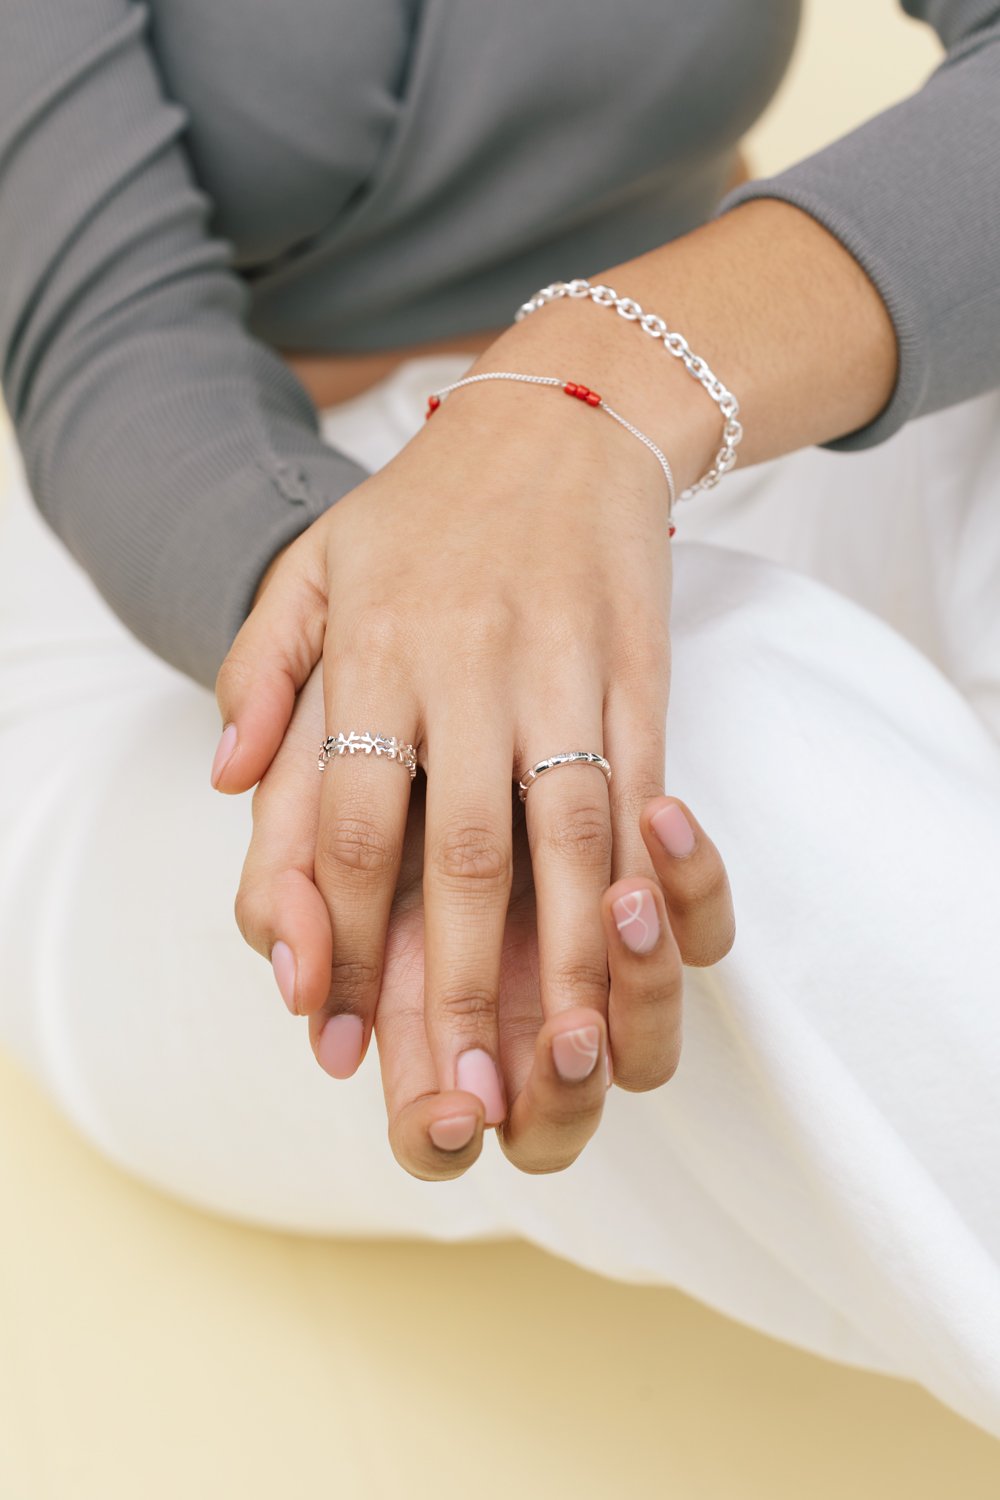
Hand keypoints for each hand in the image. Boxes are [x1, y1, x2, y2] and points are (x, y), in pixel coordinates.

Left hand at [213, 313, 714, 1125]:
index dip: (332, 929)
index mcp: (374, 648)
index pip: (341, 816)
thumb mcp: (315, 563)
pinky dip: (641, 878)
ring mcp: (562, 670)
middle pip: (457, 851)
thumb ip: (261, 669)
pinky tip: (638, 947)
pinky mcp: (639, 672)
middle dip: (452, 981)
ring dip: (566, 958)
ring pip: (565, 837)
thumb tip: (223, 780)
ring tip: (562, 1057)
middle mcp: (465, 666)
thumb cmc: (429, 507)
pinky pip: (641, 789)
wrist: (566, 414)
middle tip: (447, 1089)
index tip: (325, 1023)